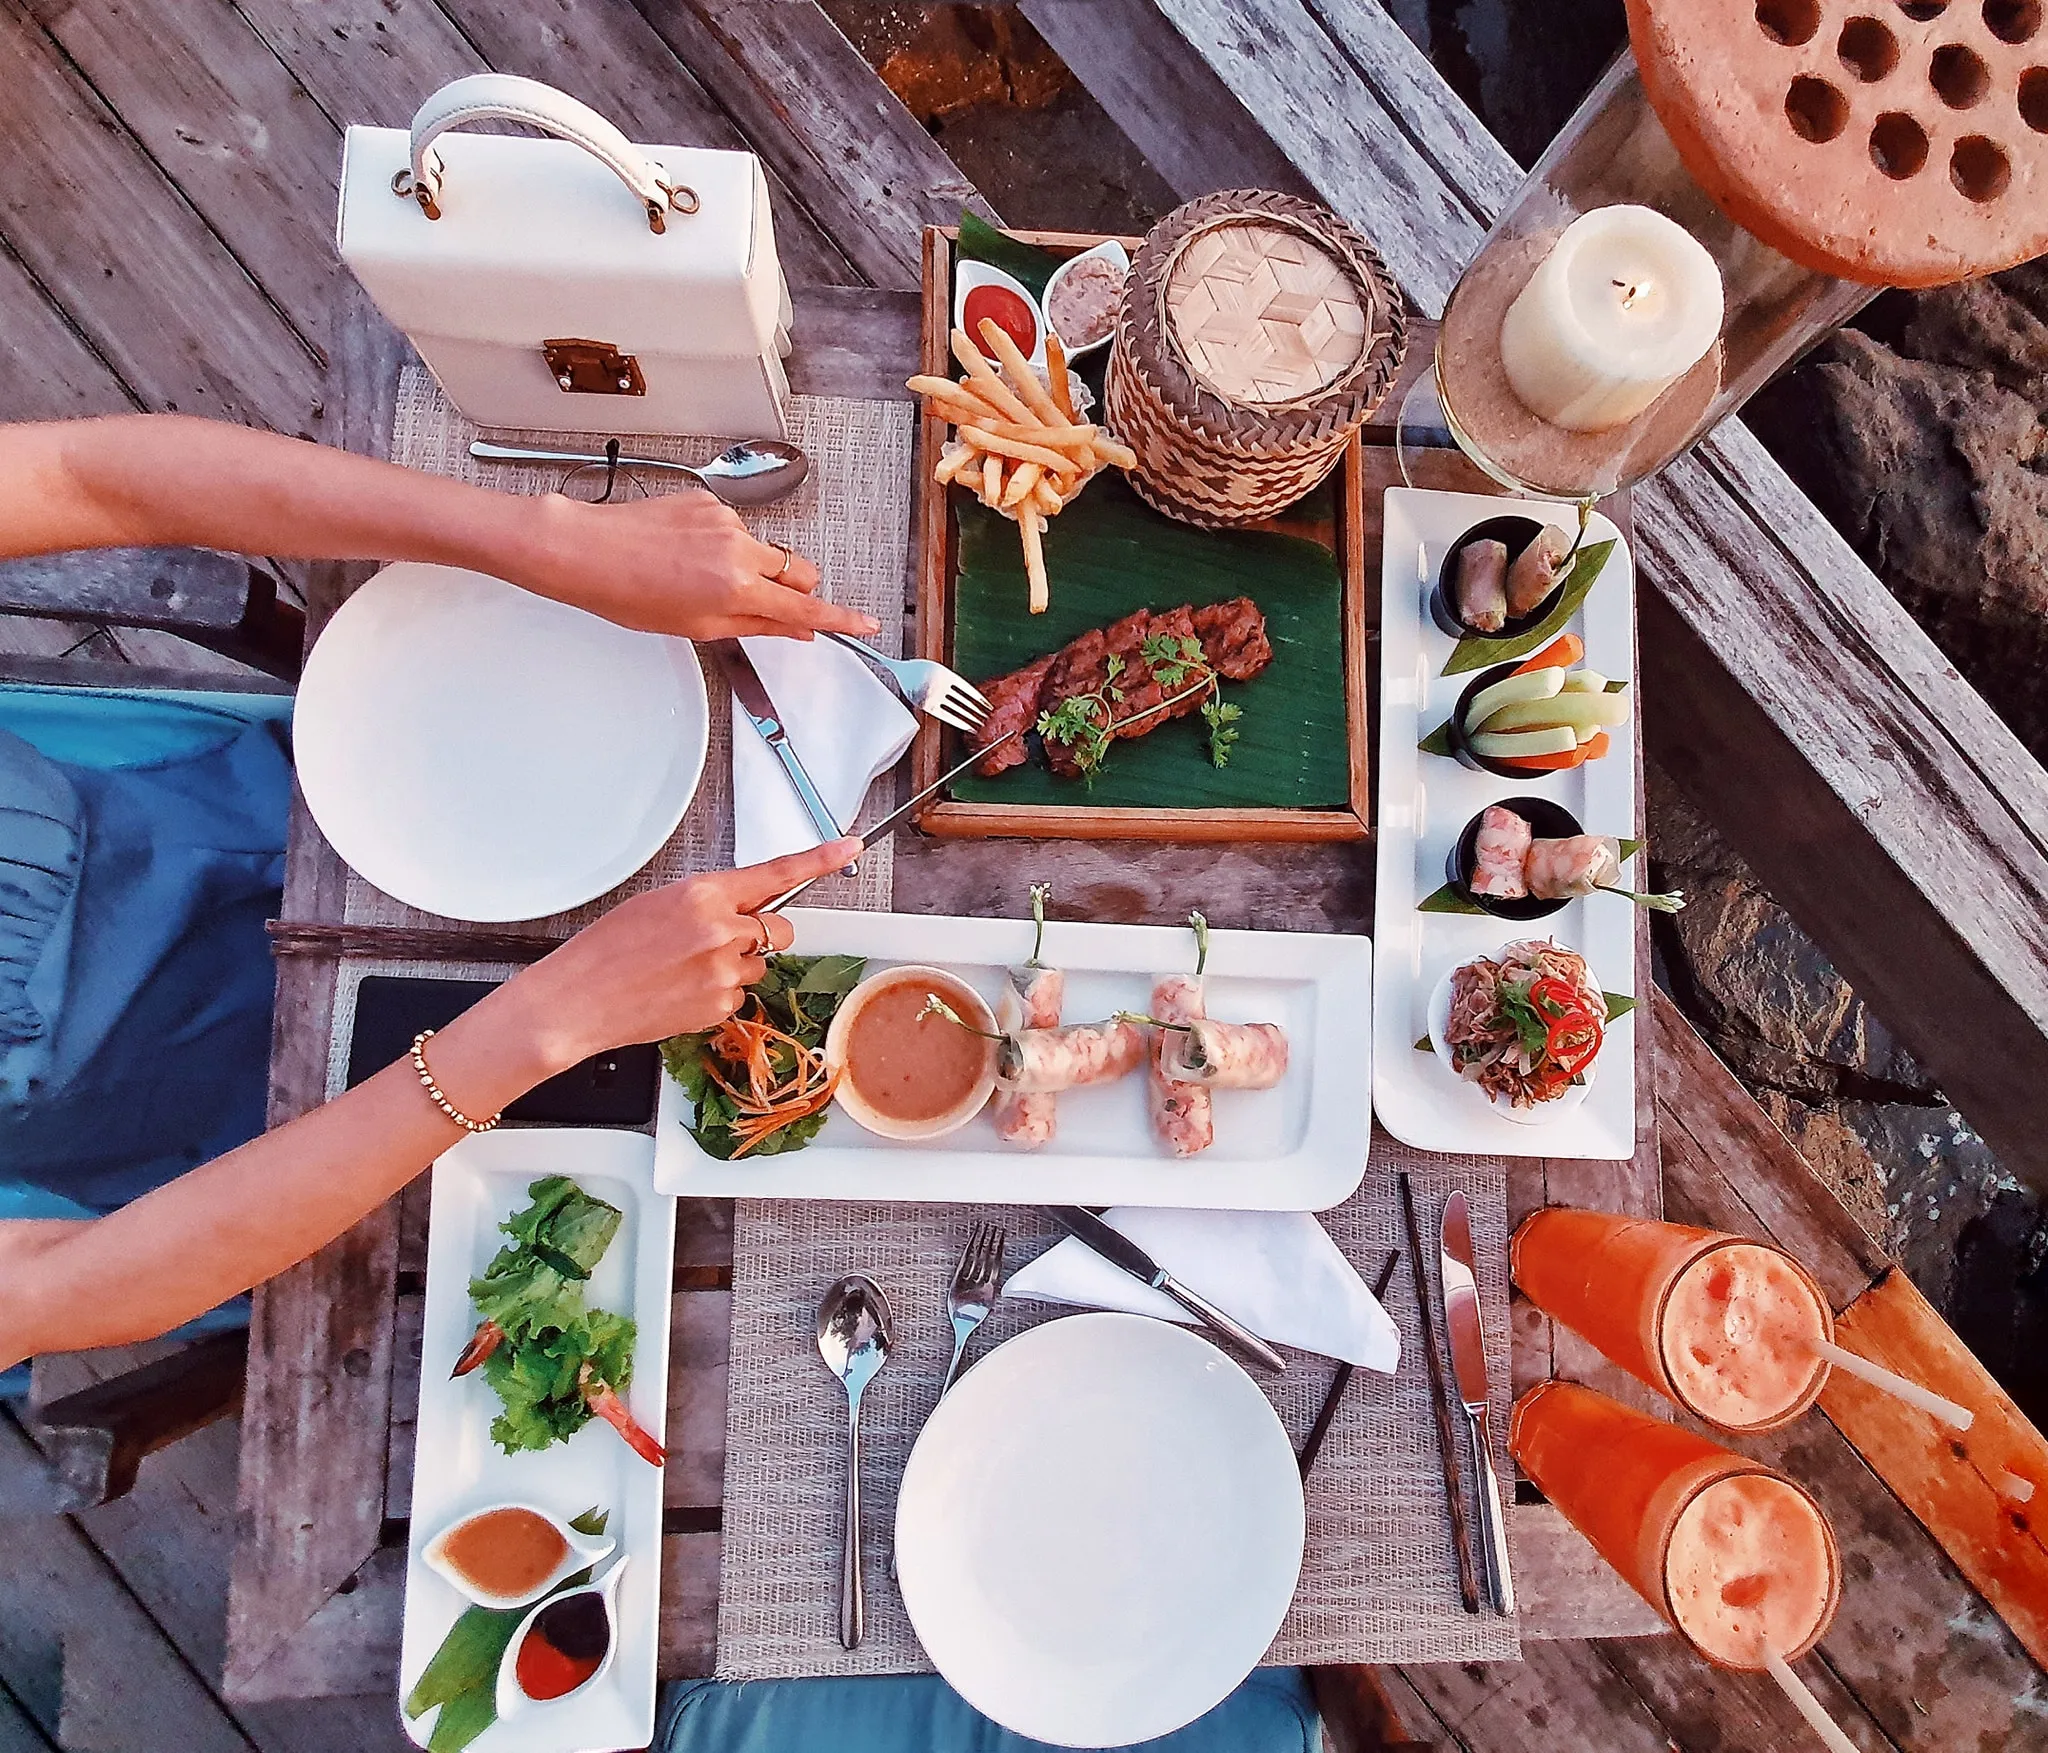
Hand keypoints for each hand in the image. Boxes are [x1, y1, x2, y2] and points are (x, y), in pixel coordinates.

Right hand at [500, 838, 863, 1064]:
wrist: (578, 1001)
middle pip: (776, 928)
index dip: (819, 859)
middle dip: (756, 933)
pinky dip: (717, 992)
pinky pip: (738, 993)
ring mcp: (723, 971)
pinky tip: (681, 991)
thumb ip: (709, 901)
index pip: (775, 873)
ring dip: (733, 964)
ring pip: (758, 963)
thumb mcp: (657, 903)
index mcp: (703, 894)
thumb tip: (742, 908)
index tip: (847, 846)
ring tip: (684, 969)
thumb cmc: (606, 950)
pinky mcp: (720, 1005)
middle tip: (712, 941)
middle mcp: (721, 930)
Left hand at [519, 491, 878, 641]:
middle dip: (795, 591)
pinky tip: (687, 555)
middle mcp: (739, 548)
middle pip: (798, 572)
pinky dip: (725, 546)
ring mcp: (725, 520)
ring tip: (701, 580)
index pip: (804, 607)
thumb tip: (796, 631)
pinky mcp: (708, 501)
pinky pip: (736, 530)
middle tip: (766, 606)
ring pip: (766, 551)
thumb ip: (756, 624)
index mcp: (737, 586)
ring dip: (753, 568)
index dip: (840, 618)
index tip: (865, 623)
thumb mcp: (696, 626)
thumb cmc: (629, 594)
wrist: (586, 550)